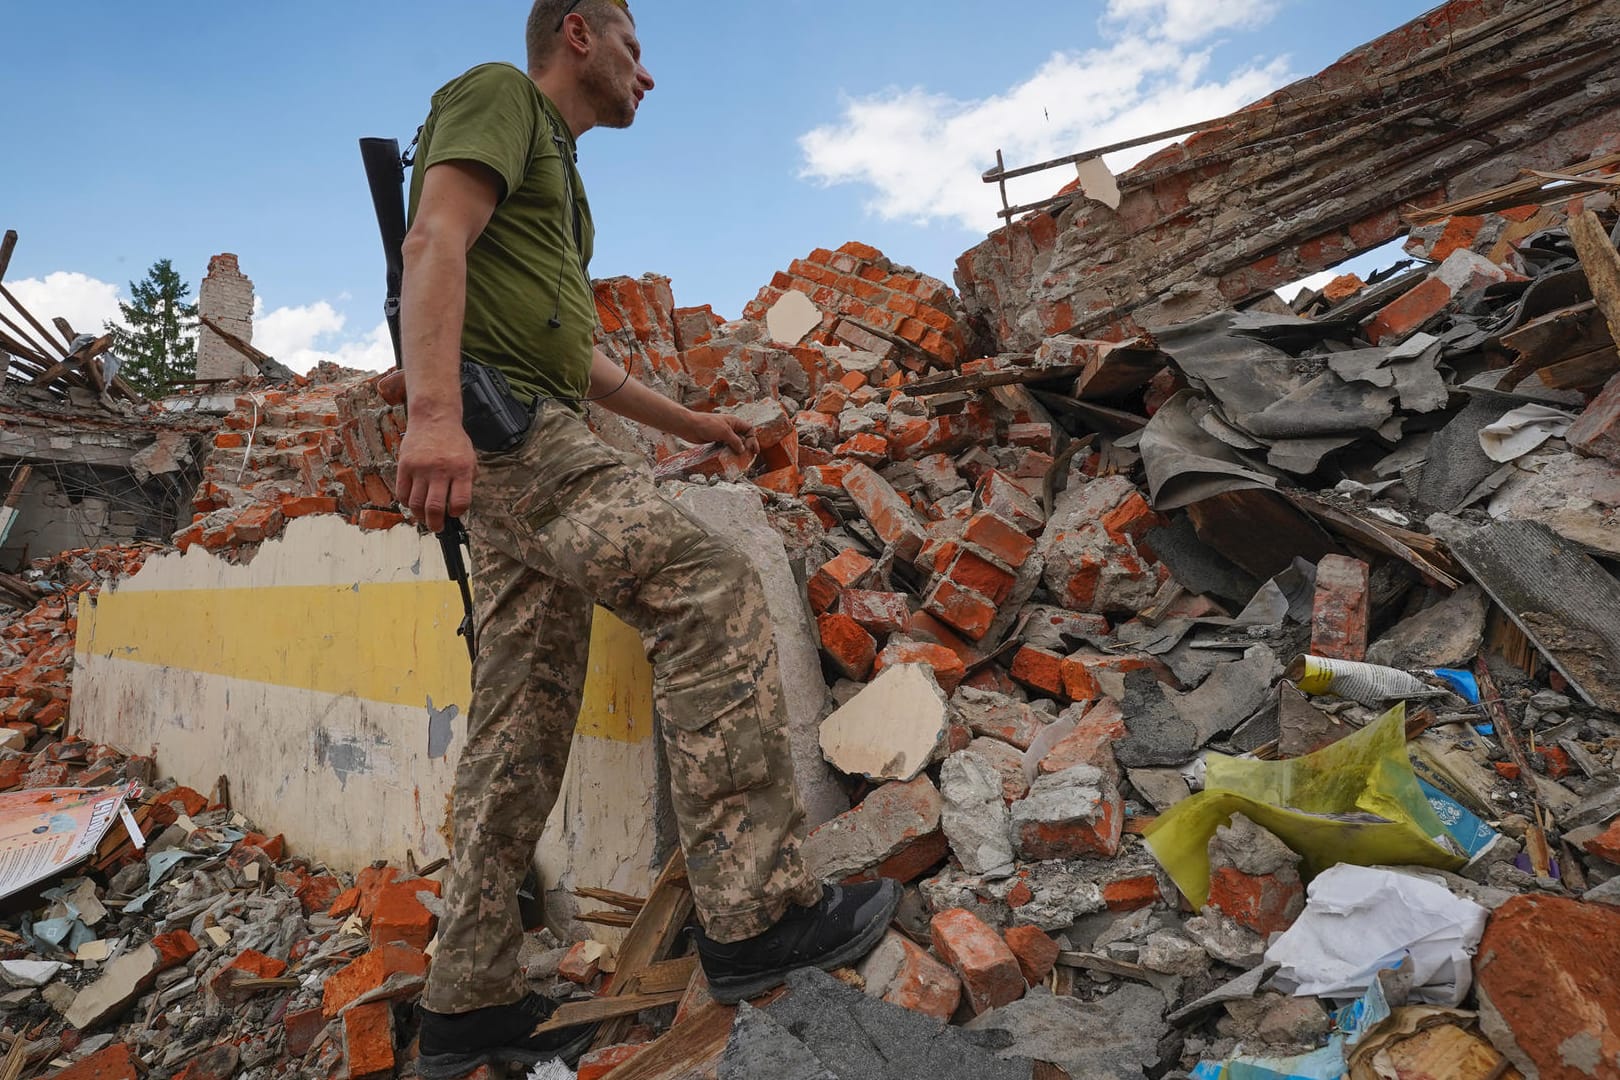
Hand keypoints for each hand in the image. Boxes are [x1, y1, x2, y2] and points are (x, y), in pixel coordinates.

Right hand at [396, 419, 476, 533]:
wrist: (434, 418)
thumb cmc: (453, 441)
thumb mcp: (469, 459)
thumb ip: (466, 482)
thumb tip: (457, 508)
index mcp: (461, 469)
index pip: (460, 502)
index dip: (456, 513)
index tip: (453, 513)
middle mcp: (441, 469)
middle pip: (435, 507)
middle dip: (436, 524)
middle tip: (436, 528)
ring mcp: (421, 468)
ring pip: (416, 504)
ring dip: (420, 516)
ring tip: (424, 518)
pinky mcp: (404, 465)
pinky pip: (402, 493)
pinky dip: (407, 503)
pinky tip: (413, 503)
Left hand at [679, 409, 758, 456]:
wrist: (689, 427)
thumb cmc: (707, 425)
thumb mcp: (725, 432)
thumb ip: (736, 441)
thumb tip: (743, 450)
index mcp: (734, 422)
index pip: (749, 430)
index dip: (753, 439)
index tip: (753, 450)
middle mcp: (730, 428)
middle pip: (743, 438)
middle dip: (746, 447)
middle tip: (748, 457)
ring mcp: (723, 435)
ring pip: (734, 444)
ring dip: (737, 452)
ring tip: (739, 460)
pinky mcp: (716, 441)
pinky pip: (725, 448)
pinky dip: (728, 453)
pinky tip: (728, 459)